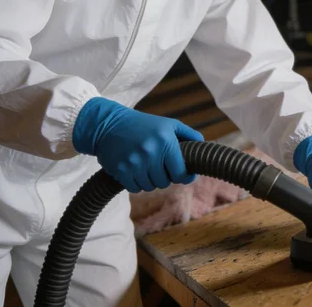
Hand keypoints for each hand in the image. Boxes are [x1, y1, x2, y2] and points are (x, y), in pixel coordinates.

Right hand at [73, 97, 203, 191]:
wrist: (108, 124)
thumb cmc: (142, 124)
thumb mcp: (167, 124)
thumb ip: (188, 134)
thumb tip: (203, 145)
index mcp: (165, 141)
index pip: (180, 173)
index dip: (185, 177)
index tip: (185, 175)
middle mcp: (150, 152)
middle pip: (165, 182)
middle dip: (165, 177)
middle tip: (160, 168)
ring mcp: (134, 163)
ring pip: (150, 186)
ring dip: (150, 181)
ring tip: (147, 168)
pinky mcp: (120, 170)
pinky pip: (135, 188)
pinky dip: (136, 183)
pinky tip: (135, 171)